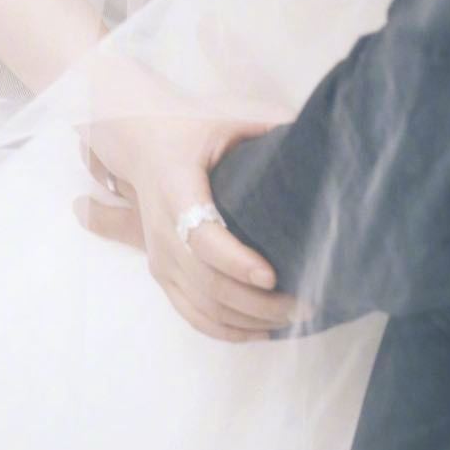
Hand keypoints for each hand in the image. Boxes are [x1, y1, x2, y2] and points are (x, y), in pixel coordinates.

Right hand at [73, 52, 310, 342]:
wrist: (139, 142)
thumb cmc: (189, 129)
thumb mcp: (224, 118)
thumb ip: (264, 126)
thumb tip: (310, 134)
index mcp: (176, 187)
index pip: (202, 236)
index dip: (236, 261)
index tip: (272, 274)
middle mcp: (161, 228)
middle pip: (206, 281)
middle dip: (256, 301)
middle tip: (304, 303)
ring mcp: (159, 255)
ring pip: (200, 305)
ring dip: (247, 319)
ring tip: (293, 318)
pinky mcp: (161, 271)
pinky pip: (190, 313)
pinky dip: (225, 329)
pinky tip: (259, 330)